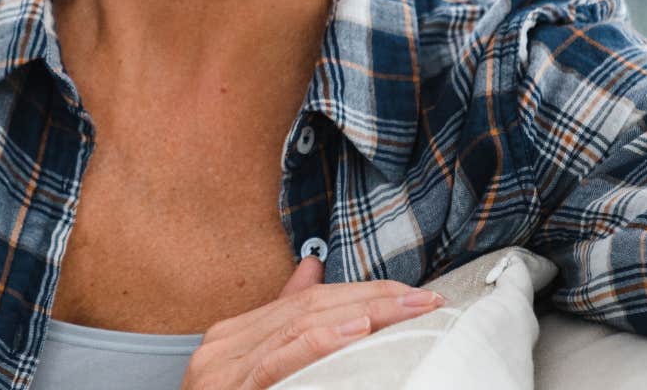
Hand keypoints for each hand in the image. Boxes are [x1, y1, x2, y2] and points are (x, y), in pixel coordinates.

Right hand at [178, 255, 444, 389]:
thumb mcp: (261, 368)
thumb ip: (285, 321)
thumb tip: (313, 268)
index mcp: (233, 336)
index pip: (307, 301)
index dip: (363, 293)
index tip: (412, 297)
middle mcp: (223, 344)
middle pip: (309, 308)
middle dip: (373, 300)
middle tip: (425, 300)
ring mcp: (221, 368)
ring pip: (302, 326)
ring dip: (364, 315)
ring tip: (407, 311)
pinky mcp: (229, 388)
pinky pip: (281, 359)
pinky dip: (322, 341)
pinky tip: (358, 330)